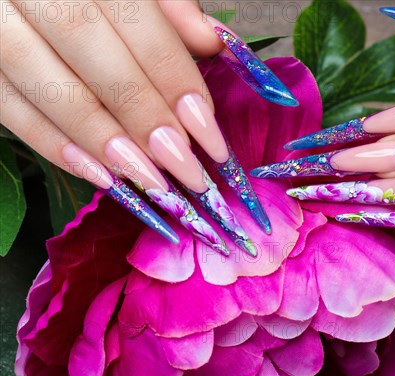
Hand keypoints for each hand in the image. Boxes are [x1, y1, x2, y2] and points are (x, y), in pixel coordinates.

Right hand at [0, 1, 278, 253]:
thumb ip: (168, 6)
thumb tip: (212, 42)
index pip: (133, 18)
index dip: (172, 77)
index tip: (207, 130)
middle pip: (88, 47)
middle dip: (141, 111)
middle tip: (183, 165)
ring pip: (45, 81)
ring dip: (102, 138)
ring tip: (148, 178)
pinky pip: (6, 105)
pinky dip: (52, 143)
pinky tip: (98, 173)